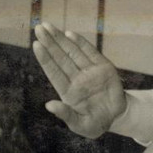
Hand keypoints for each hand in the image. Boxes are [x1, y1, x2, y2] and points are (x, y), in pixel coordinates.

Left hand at [32, 22, 126, 138]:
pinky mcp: (102, 67)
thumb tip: (48, 105)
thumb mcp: (80, 125)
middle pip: (60, 58)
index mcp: (68, 92)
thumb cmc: (95, 125)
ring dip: (60, 39)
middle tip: (38, 28)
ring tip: (47, 26)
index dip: (45, 59)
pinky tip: (69, 34)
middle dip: (50, 43)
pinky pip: (90, 52)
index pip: (54, 73)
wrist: (116, 118)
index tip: (36, 45)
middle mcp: (76, 79)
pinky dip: (80, 42)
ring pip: (72, 52)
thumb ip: (66, 115)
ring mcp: (89, 71)